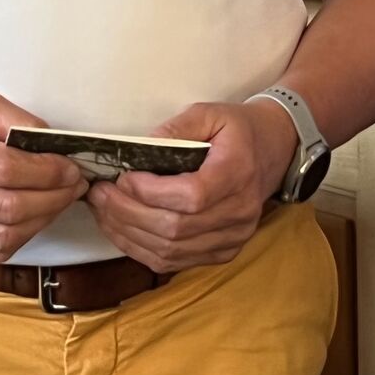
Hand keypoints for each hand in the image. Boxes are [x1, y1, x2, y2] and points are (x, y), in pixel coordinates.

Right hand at [0, 91, 87, 263]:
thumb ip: (18, 122)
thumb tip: (57, 149)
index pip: (8, 171)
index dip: (49, 173)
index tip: (71, 168)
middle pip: (9, 210)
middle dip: (53, 200)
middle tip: (73, 187)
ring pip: (3, 239)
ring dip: (41, 222)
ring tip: (55, 202)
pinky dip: (17, 238)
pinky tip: (27, 218)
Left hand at [86, 99, 293, 273]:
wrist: (275, 151)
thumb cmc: (237, 130)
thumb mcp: (209, 113)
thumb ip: (176, 128)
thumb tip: (139, 149)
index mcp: (237, 174)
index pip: (190, 196)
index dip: (150, 192)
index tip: (123, 177)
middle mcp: (239, 213)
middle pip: (175, 229)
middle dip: (128, 213)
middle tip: (99, 194)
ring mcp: (232, 238)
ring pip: (170, 250)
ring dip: (128, 234)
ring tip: (102, 210)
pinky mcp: (222, 253)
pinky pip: (175, 262)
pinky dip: (141, 249)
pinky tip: (120, 229)